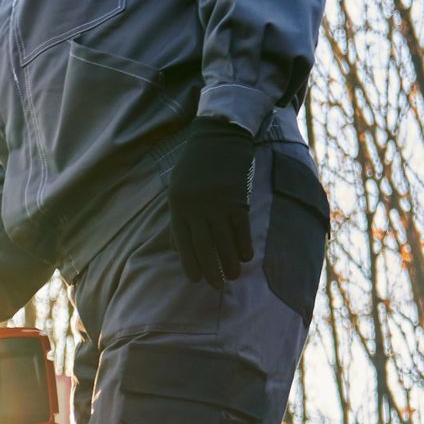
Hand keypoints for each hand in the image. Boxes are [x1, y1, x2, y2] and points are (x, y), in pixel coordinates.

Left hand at [168, 117, 257, 288]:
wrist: (218, 136)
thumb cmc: (195, 166)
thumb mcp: (177, 189)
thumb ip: (178, 217)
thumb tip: (177, 247)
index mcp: (179, 206)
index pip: (183, 242)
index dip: (190, 263)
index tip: (196, 279)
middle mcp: (197, 208)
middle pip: (204, 246)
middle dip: (211, 268)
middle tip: (216, 286)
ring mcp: (218, 203)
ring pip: (224, 240)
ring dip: (230, 261)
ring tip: (233, 276)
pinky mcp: (237, 198)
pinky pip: (241, 227)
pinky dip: (244, 244)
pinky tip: (246, 257)